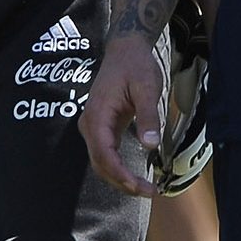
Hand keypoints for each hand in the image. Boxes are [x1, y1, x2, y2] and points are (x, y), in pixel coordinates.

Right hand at [79, 35, 164, 198]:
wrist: (125, 48)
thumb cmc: (136, 65)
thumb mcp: (147, 87)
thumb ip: (148, 115)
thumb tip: (150, 144)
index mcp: (97, 114)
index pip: (103, 154)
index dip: (120, 174)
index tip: (140, 187)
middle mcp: (90, 123)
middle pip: (100, 163)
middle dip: (122, 182)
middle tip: (150, 191)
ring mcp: (93, 126)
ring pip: (101, 162)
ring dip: (120, 178)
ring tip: (145, 188)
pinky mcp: (100, 127)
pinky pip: (105, 154)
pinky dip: (118, 169)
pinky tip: (135, 175)